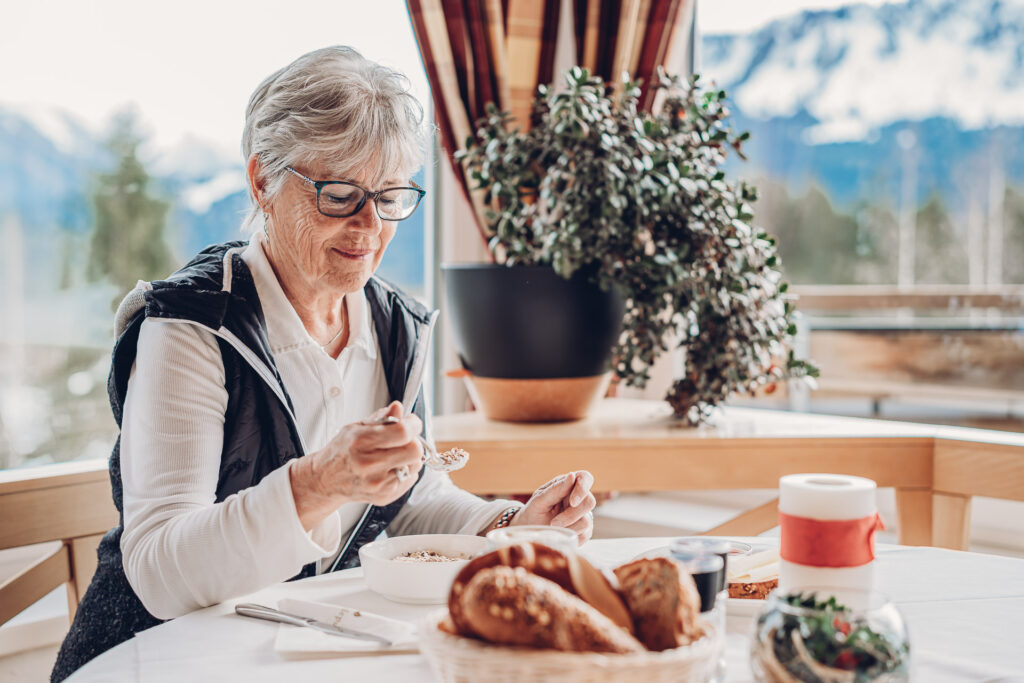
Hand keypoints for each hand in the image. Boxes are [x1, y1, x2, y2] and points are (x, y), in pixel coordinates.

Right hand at [289, 401, 422, 529]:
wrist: (327, 480)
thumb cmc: (343, 451)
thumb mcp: (357, 427)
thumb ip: (381, 417)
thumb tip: (399, 408)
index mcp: (362, 442)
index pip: (402, 432)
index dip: (413, 424)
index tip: (412, 422)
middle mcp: (370, 465)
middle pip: (414, 451)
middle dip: (414, 441)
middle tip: (406, 439)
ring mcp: (378, 483)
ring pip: (416, 465)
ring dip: (411, 457)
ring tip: (395, 454)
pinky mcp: (385, 496)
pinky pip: (411, 478)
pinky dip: (406, 470)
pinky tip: (391, 468)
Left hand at [512, 470, 595, 545]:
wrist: (529, 532)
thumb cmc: (533, 512)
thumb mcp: (539, 500)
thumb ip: (556, 489)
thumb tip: (572, 475)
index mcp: (568, 485)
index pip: (585, 478)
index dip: (583, 488)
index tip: (573, 502)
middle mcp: (579, 498)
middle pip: (589, 502)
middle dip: (571, 515)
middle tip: (553, 523)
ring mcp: (583, 515)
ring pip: (587, 522)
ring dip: (568, 527)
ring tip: (552, 528)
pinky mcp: (584, 531)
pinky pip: (584, 535)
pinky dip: (569, 536)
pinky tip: (559, 534)